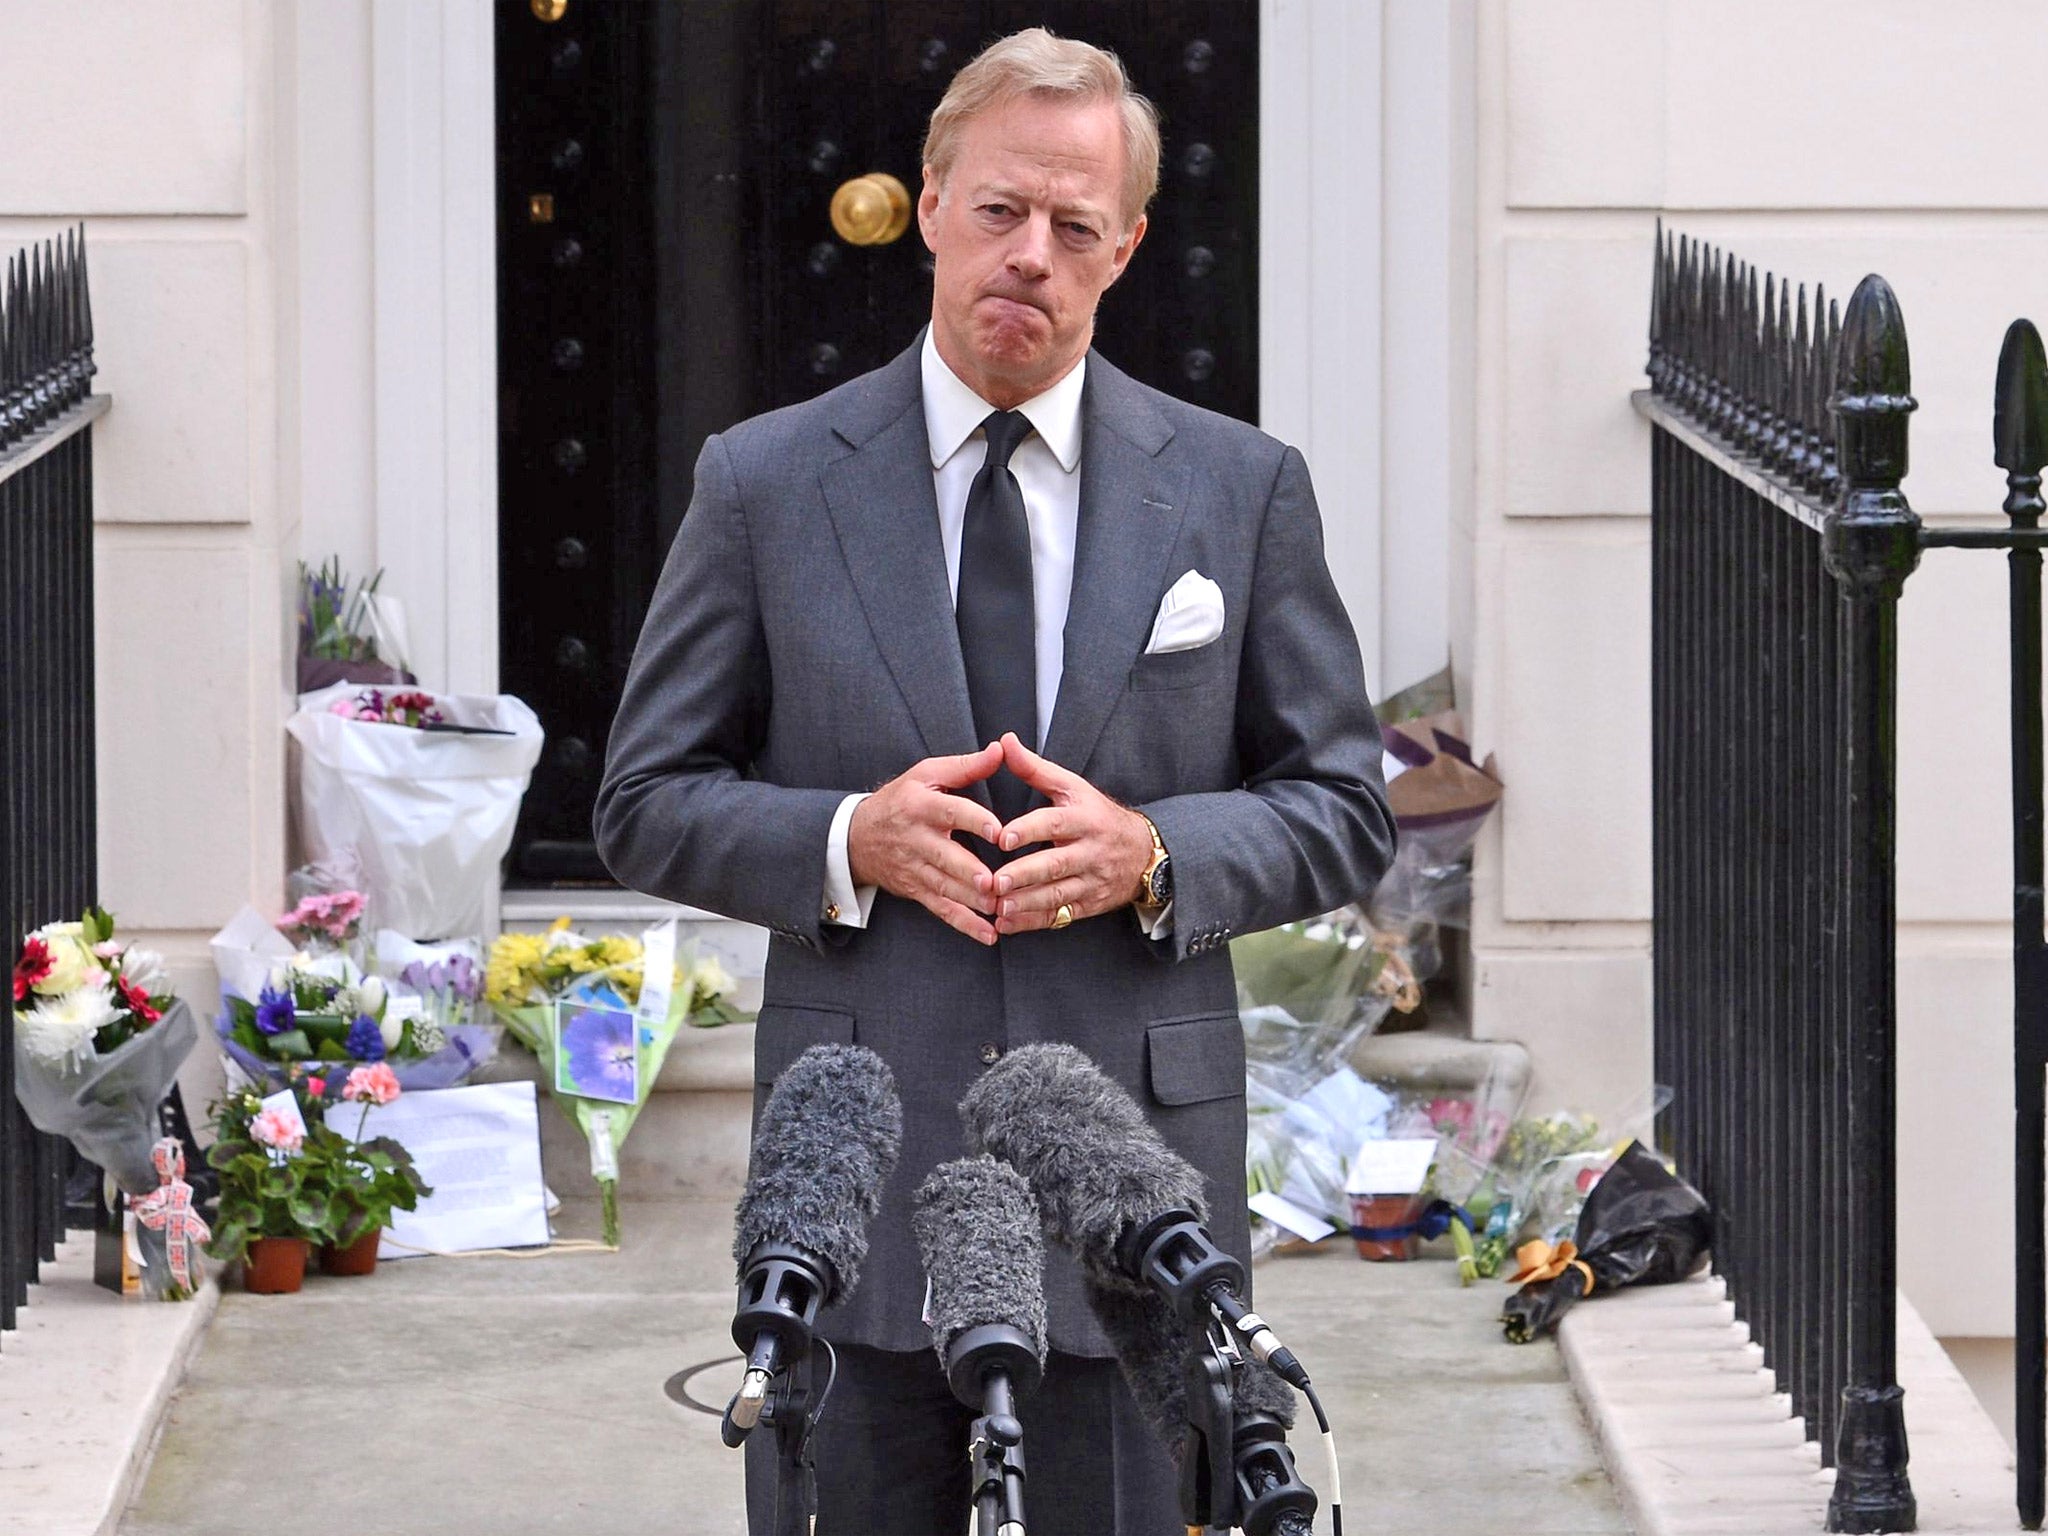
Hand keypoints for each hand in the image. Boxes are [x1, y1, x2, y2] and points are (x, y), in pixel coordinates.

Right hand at [847, 743, 1005, 944]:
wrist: (857, 836)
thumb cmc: (901, 799)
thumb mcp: (926, 774)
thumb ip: (966, 765)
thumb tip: (1001, 749)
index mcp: (922, 804)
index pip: (950, 811)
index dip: (975, 821)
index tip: (1000, 831)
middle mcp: (917, 838)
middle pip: (945, 856)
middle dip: (969, 871)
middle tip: (994, 881)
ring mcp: (915, 867)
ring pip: (945, 887)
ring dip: (972, 901)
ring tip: (998, 908)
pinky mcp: (916, 890)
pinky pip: (942, 909)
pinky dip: (965, 924)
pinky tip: (988, 934)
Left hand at [990, 732, 1152, 933]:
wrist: (1143, 851)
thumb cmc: (1097, 814)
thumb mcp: (1072, 787)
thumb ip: (1035, 768)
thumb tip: (1005, 741)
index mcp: (1084, 818)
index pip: (1055, 823)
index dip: (1029, 830)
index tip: (1002, 837)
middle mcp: (1089, 851)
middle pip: (1056, 864)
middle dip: (1025, 874)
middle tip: (995, 881)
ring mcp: (1091, 880)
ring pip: (1058, 895)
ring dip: (1027, 903)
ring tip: (998, 907)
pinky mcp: (1089, 904)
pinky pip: (1060, 916)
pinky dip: (1032, 922)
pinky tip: (1007, 924)